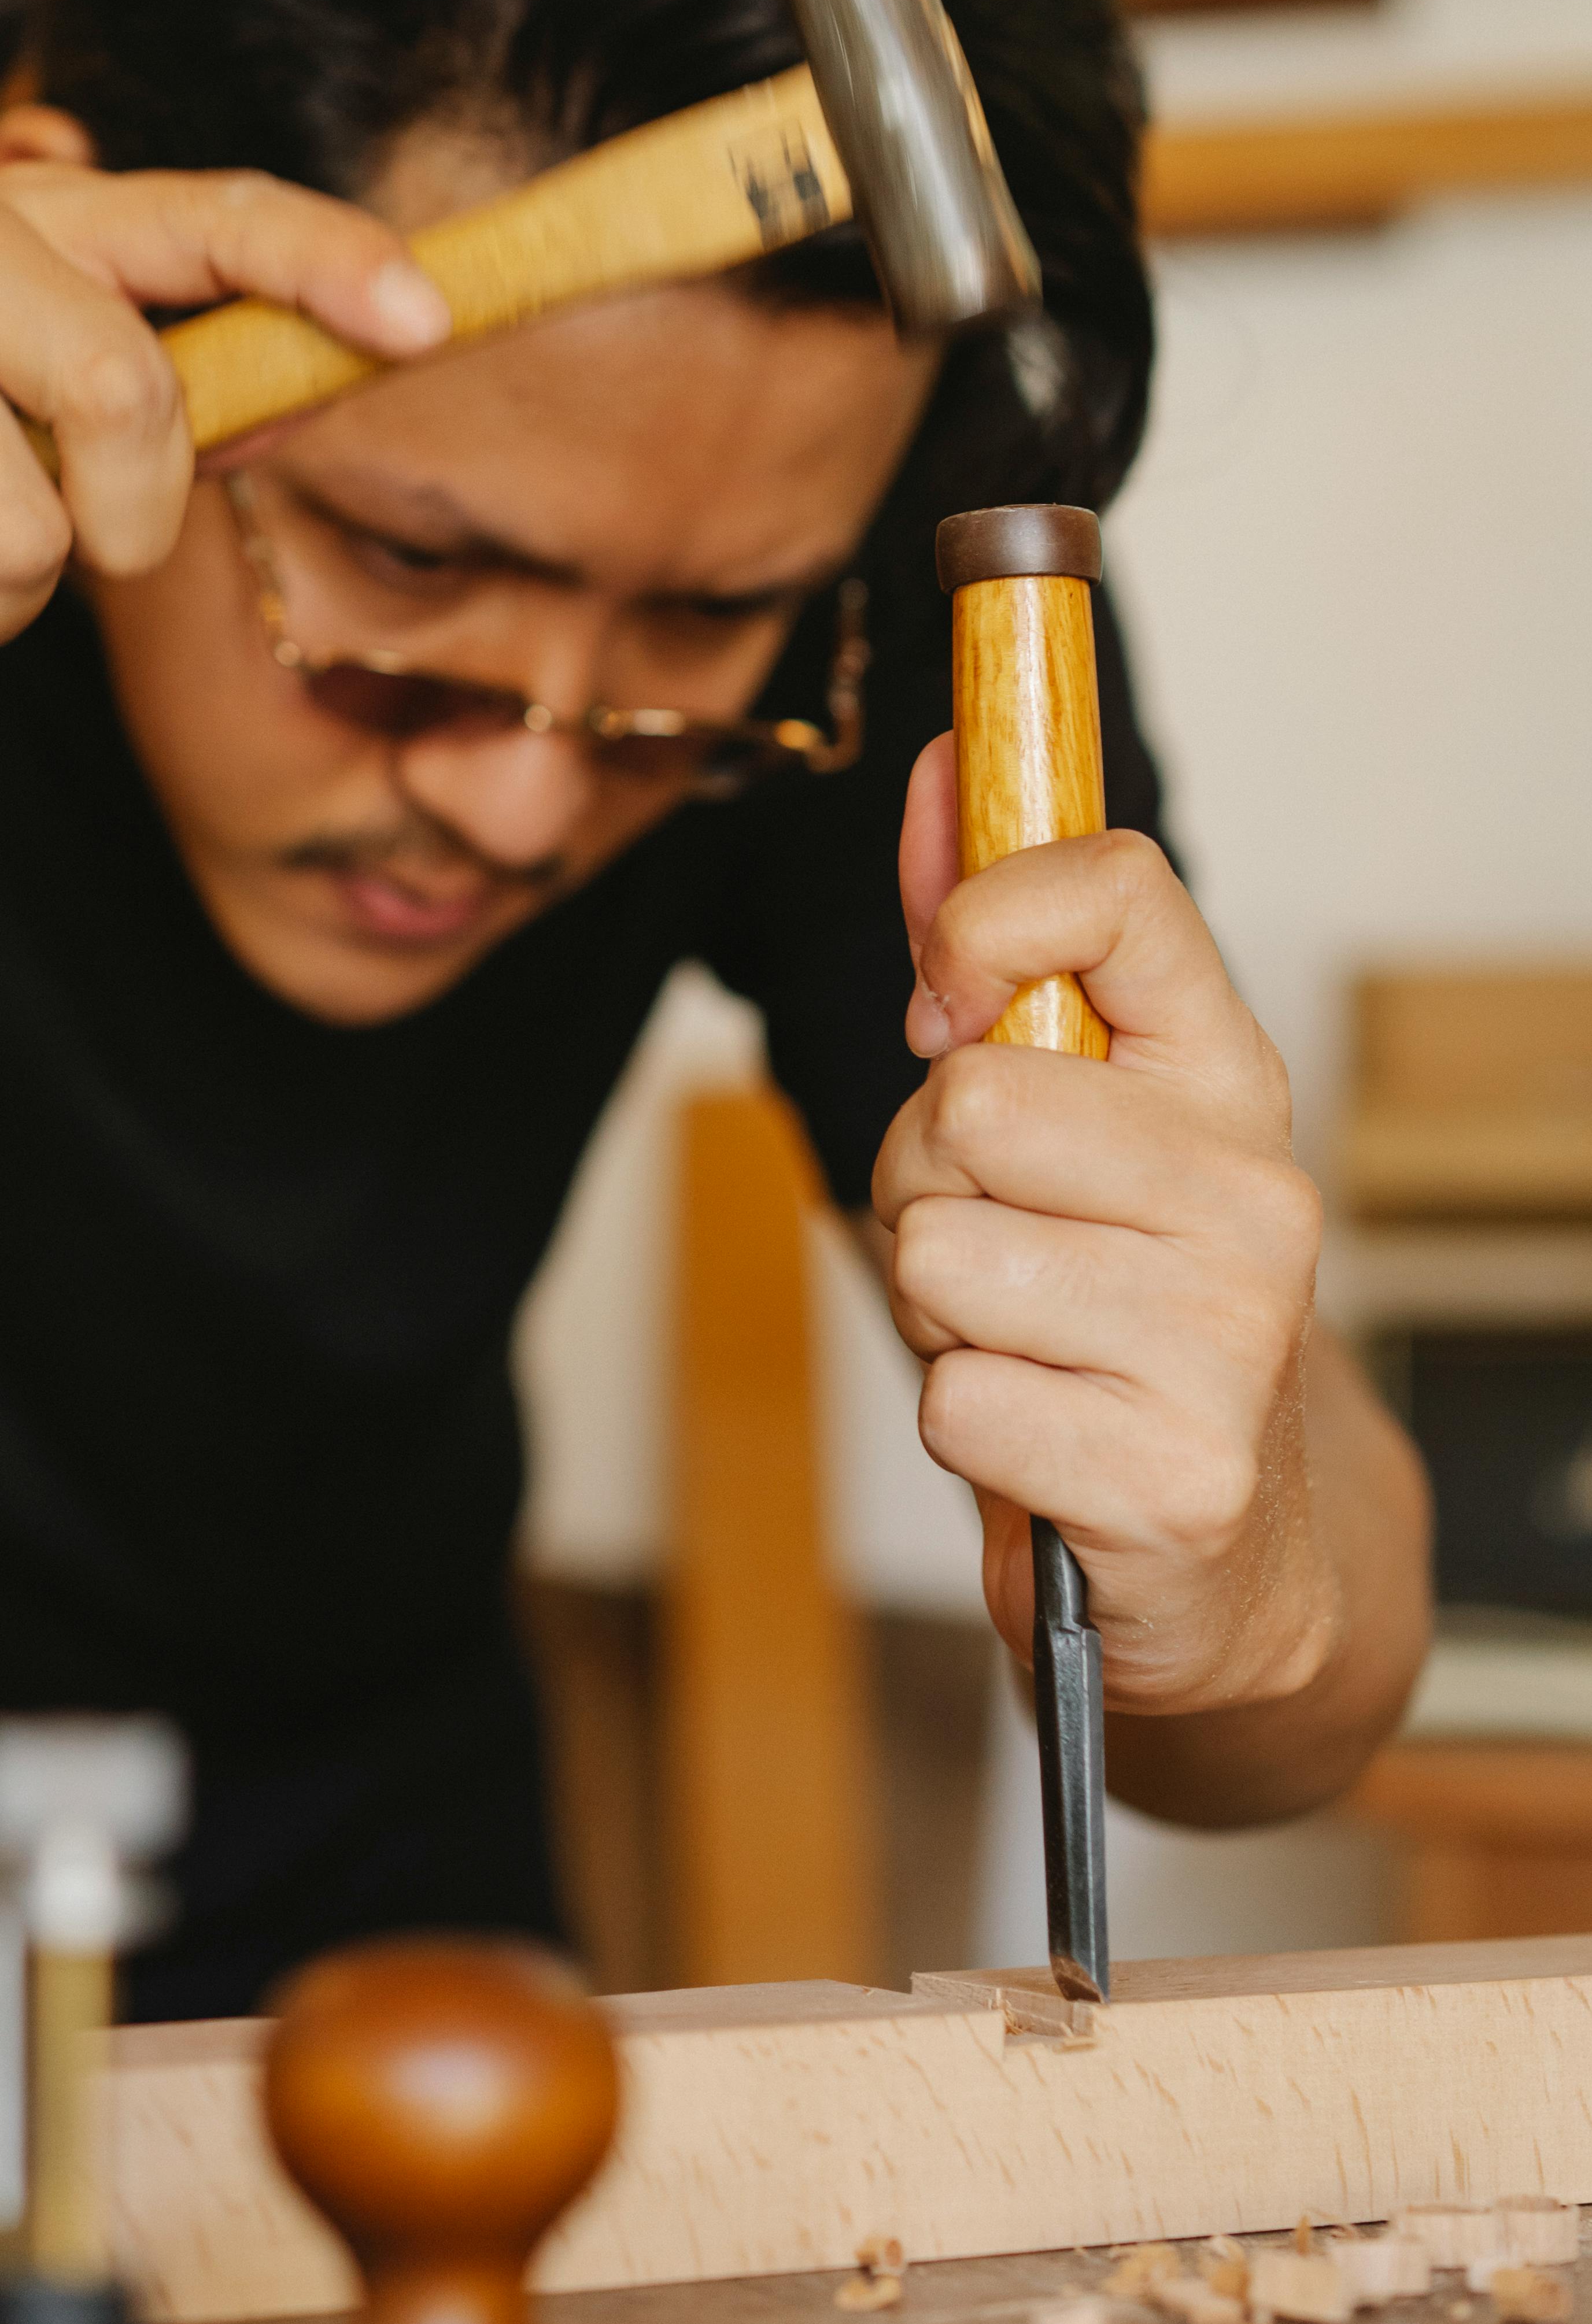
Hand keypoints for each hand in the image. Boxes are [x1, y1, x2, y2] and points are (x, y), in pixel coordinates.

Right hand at [0, 117, 451, 639]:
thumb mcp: (54, 341)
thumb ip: (172, 375)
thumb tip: (277, 415)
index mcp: (59, 216)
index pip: (220, 216)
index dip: (328, 262)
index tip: (427, 321)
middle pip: (126, 397)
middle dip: (135, 513)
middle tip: (89, 533)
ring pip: (28, 540)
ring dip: (14, 591)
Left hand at [872, 734, 1331, 1719]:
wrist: (1225, 1556)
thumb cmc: (1110, 1311)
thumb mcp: (1063, 1125)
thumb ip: (987, 953)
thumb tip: (933, 767)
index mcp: (1231, 1081)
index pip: (1119, 889)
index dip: (984, 918)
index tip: (952, 999)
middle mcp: (1256, 1195)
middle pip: (971, 1103)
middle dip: (927, 1183)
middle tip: (994, 1243)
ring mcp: (1228, 1341)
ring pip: (940, 1256)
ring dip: (937, 1312)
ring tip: (1021, 1342)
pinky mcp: (1170, 1479)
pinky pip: (953, 1396)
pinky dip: (965, 1422)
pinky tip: (1042, 1436)